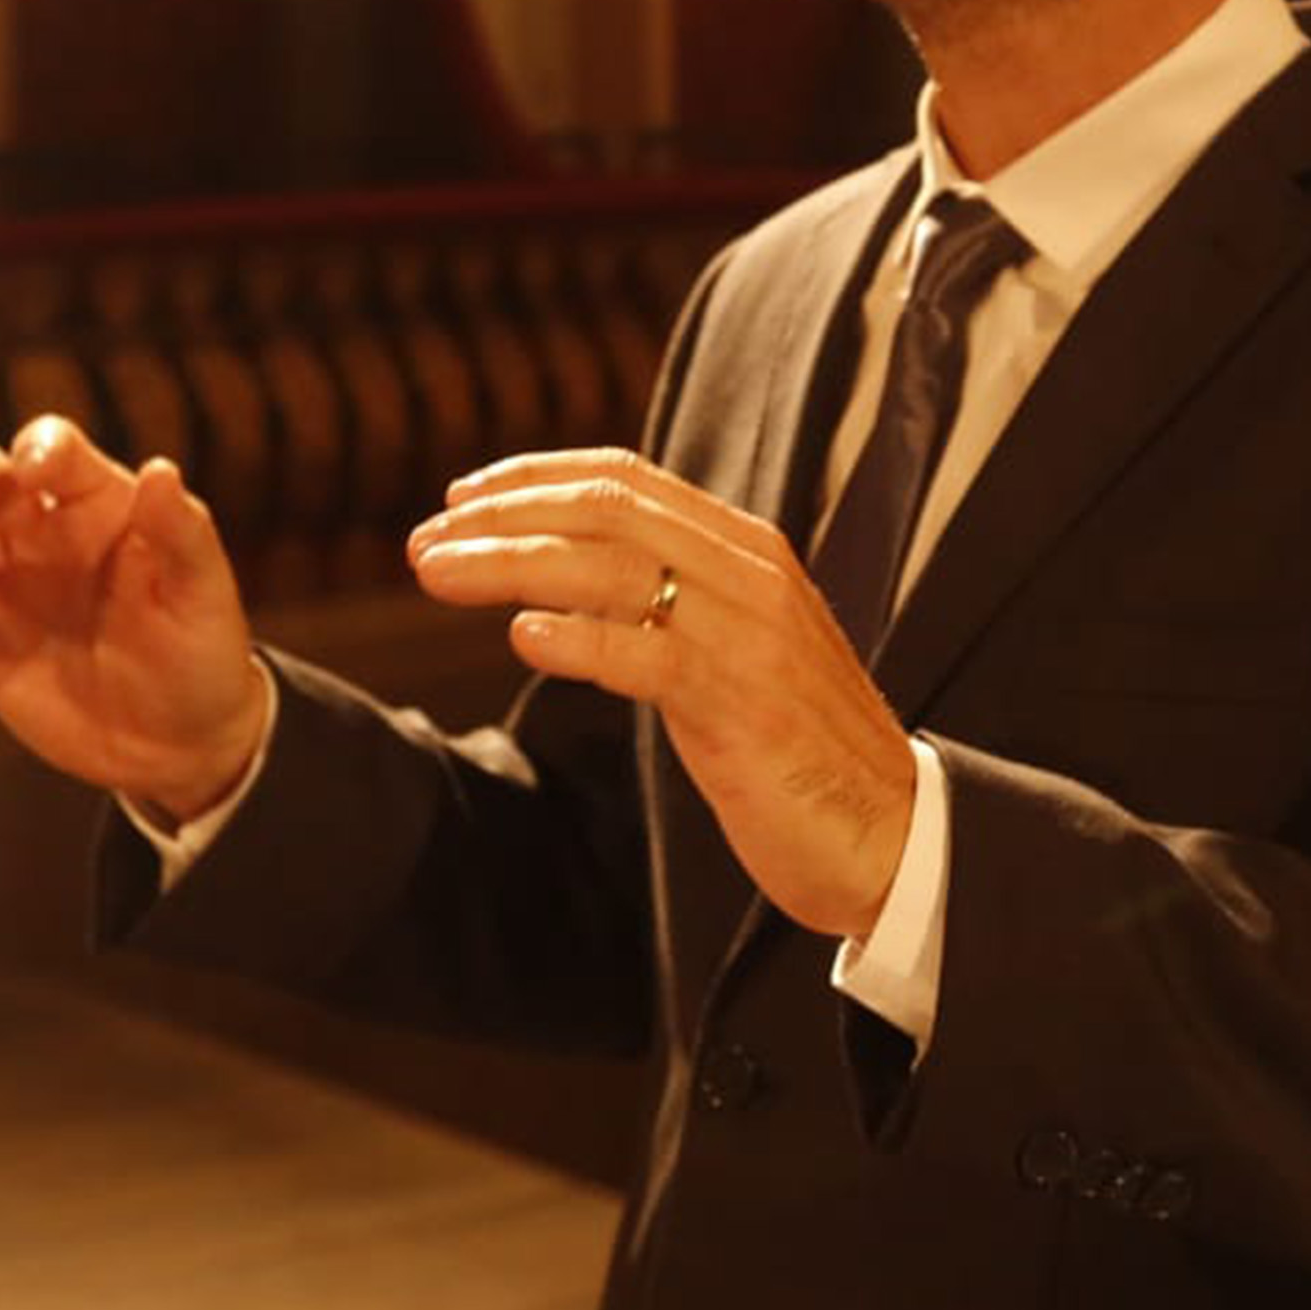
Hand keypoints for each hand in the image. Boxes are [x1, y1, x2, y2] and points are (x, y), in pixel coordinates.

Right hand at [0, 414, 265, 821]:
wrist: (175, 744)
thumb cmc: (200, 653)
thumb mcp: (202, 593)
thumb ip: (180, 533)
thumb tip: (160, 470)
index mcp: (99, 506)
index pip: (58, 454)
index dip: (40, 450)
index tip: (36, 471)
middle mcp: (43, 533)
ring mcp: (4, 583)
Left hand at [406, 449, 914, 938]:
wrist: (888, 831)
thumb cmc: (796, 744)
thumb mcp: (734, 646)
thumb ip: (673, 598)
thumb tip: (570, 575)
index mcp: (747, 548)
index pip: (626, 479)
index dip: (533, 478)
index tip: (460, 499)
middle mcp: (750, 575)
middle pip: (608, 512)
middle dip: (503, 517)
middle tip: (421, 541)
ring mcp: (749, 637)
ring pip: (613, 570)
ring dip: (511, 565)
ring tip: (438, 575)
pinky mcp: (743, 706)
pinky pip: (650, 655)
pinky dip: (580, 639)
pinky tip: (522, 637)